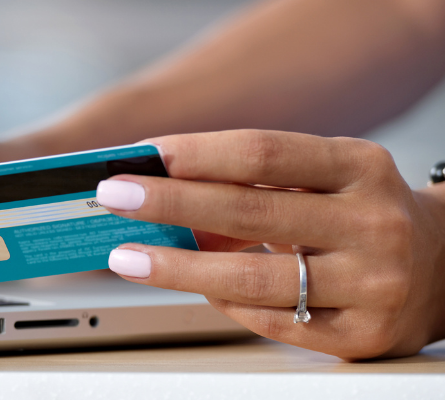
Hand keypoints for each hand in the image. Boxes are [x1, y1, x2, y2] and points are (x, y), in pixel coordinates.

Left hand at [97, 130, 444, 359]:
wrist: (439, 268)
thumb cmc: (359, 213)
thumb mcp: (325, 181)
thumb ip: (258, 184)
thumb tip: (167, 191)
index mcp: (360, 168)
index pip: (264, 153)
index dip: (197, 153)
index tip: (144, 155)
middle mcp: (372, 223)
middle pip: (250, 211)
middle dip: (170, 202)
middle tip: (114, 198)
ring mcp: (371, 283)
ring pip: (253, 277)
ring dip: (177, 266)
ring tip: (128, 257)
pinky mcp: (360, 334)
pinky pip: (271, 320)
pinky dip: (223, 301)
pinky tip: (194, 286)